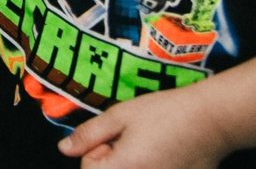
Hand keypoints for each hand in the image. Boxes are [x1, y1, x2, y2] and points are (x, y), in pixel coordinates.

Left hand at [60, 83, 245, 166]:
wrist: (212, 120)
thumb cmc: (166, 113)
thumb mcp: (119, 115)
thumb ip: (88, 134)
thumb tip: (65, 149)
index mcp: (125, 168)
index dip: (94, 152)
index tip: (110, 138)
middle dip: (110, 161)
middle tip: (129, 142)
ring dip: (130, 165)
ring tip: (146, 147)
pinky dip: (152, 166)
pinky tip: (162, 154)